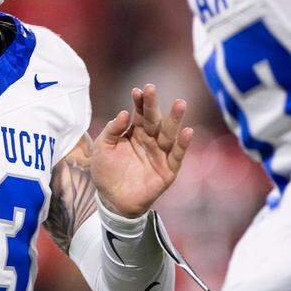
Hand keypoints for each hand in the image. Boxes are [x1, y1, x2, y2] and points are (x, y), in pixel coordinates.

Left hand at [90, 84, 191, 217]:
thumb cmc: (106, 172)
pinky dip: (183, 144)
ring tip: (180, 103)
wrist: (112, 201)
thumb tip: (124, 113)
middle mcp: (149, 140)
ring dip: (175, 119)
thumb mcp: (102, 148)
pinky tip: (188, 131)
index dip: (140, 102)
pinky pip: (177, 155)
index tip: (139, 90)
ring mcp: (160, 154)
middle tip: (153, 89)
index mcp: (134, 133)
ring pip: (169, 134)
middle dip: (154, 105)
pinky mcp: (168, 170)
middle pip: (154, 119)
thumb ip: (112, 130)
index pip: (139, 113)